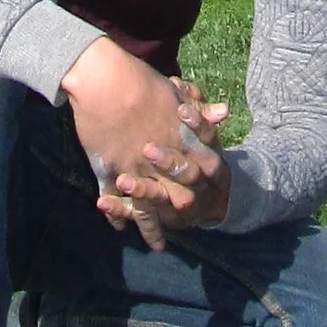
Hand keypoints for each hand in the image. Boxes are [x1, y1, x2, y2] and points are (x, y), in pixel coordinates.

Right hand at [63, 46, 231, 248]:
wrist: (101, 80)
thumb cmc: (138, 81)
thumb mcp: (174, 93)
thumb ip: (199, 109)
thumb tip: (224, 113)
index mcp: (180, 141)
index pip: (201, 171)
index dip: (207, 186)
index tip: (211, 200)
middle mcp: (160, 162)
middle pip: (179, 197)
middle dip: (185, 215)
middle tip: (189, 227)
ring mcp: (134, 170)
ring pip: (148, 210)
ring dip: (153, 229)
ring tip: (158, 246)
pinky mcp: (110, 172)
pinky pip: (116, 202)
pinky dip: (118, 216)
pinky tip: (119, 228)